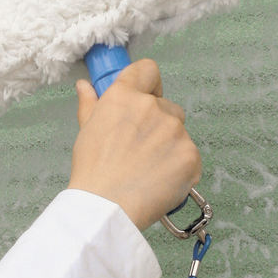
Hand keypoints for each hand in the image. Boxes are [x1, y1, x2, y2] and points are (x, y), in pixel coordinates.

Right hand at [68, 59, 201, 230]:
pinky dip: (180, 168)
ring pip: (179, 132)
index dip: (148, 83)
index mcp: (125, 96)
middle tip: (140, 150)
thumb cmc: (93, 172)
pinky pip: (190, 156)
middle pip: (167, 106)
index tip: (145, 97)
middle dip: (158, 123)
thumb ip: (90, 104)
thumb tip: (85, 86)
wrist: (107, 207)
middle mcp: (153, 107)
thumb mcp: (86, 131)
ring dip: (170, 146)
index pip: (148, 70)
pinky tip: (160, 181)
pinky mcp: (191, 155)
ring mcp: (175, 131)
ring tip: (147, 170)